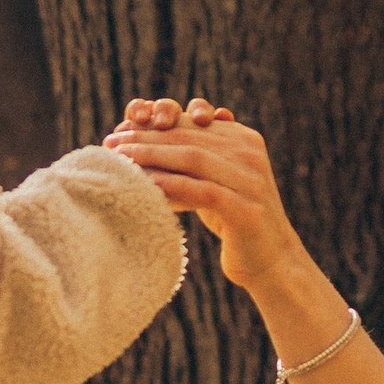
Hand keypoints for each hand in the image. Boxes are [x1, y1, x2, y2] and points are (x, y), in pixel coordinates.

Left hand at [106, 97, 307, 297]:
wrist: (271, 260)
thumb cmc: (233, 219)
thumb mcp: (216, 181)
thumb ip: (195, 158)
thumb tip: (141, 143)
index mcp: (245, 139)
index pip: (192, 123)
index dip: (153, 124)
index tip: (120, 130)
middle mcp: (250, 153)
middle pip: (189, 138)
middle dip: (146, 138)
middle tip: (112, 142)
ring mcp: (252, 180)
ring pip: (193, 159)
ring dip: (152, 157)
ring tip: (121, 160)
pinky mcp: (246, 209)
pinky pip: (202, 191)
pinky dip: (171, 186)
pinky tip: (145, 186)